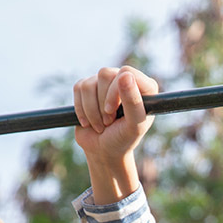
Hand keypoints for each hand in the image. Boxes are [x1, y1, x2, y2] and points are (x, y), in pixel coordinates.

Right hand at [73, 66, 158, 202]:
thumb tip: (125, 75)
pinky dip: (82, 110)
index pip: (127, 72)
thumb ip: (133, 101)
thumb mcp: (133, 125)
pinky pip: (78, 89)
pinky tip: (89, 121)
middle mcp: (124, 80)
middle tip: (109, 121)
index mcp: (143, 87)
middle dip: (103, 102)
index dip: (116, 90)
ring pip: (89, 84)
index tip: (114, 111)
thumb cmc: (123, 139)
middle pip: (105, 74)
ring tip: (101, 124)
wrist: (103, 150)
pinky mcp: (87, 87)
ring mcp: (105, 82)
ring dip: (92, 110)